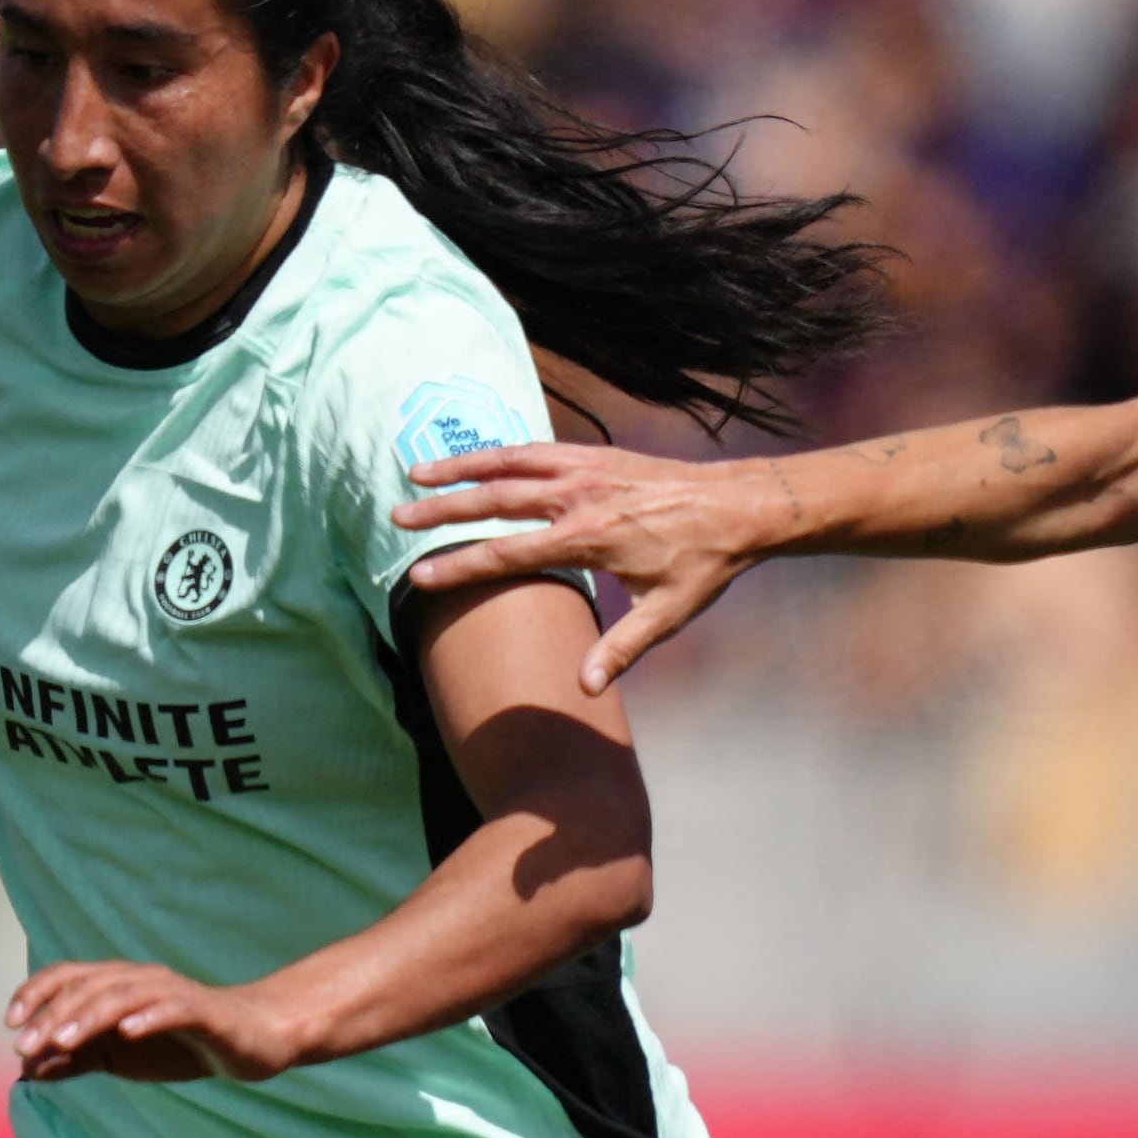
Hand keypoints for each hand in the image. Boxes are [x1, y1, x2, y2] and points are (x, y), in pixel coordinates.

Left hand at [7, 961, 308, 1083]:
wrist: (251, 1042)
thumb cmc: (181, 1045)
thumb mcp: (119, 1058)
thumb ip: (76, 1060)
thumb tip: (28, 1069)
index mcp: (118, 985)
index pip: (68, 977)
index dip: (36, 994)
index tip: (10, 1024)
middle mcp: (141, 979)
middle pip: (89, 987)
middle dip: (53, 1015)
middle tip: (25, 1045)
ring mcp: (173, 993)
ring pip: (124, 995)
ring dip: (89, 1016)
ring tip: (61, 1040)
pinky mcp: (204, 1011)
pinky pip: (173, 1008)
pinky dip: (149, 1017)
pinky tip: (127, 1033)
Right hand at [393, 445, 777, 691]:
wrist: (740, 504)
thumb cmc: (703, 563)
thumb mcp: (666, 613)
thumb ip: (620, 649)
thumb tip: (583, 688)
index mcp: (588, 536)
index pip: (508, 554)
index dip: (459, 567)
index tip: (417, 577)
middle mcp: (579, 496)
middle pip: (494, 500)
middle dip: (442, 510)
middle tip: (396, 517)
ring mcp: (586, 469)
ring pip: (508, 462)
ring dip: (460, 467)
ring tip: (416, 473)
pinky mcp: (596, 455)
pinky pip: (536, 448)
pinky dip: (501, 451)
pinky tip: (478, 459)